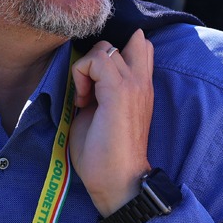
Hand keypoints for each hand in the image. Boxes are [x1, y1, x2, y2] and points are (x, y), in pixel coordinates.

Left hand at [68, 33, 154, 214]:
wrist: (118, 179)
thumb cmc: (106, 154)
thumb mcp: (104, 113)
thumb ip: (102, 89)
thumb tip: (89, 74)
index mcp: (141, 87)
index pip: (140, 45)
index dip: (113, 52)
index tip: (96, 81)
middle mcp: (142, 81)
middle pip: (119, 43)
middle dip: (96, 59)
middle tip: (89, 89)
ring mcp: (133, 84)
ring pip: (105, 49)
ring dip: (86, 68)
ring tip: (85, 97)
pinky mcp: (119, 91)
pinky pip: (96, 60)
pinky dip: (81, 75)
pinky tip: (82, 100)